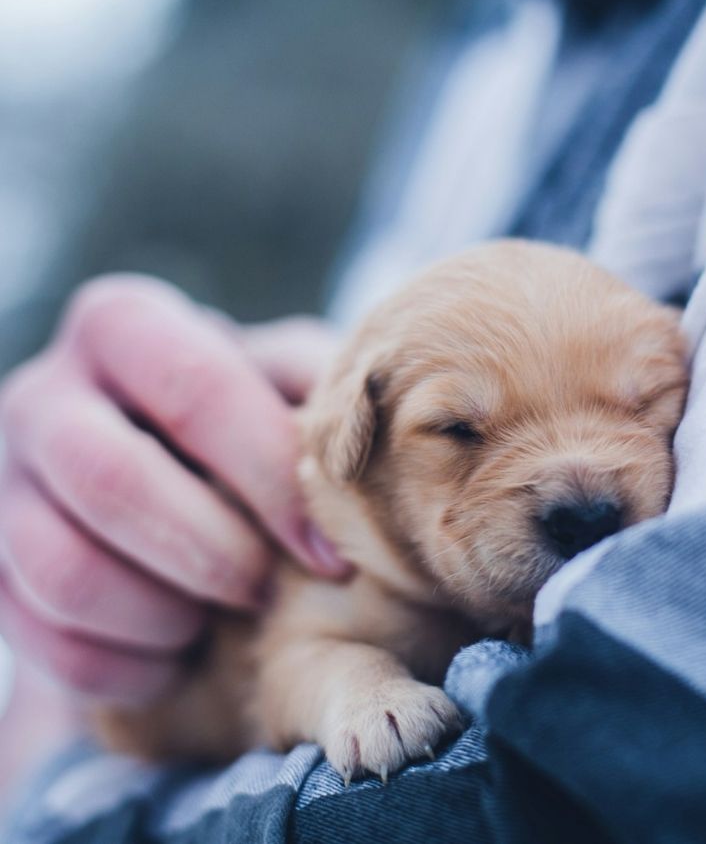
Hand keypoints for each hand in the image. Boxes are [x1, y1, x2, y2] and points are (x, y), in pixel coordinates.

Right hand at [0, 275, 348, 703]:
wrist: (153, 462)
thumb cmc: (238, 418)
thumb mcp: (279, 378)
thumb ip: (315, 386)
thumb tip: (382, 427)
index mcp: (124, 326)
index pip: (198, 390)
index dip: (272, 479)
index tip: (332, 554)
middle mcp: (44, 393)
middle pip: (110, 478)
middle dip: (210, 552)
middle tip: (264, 588)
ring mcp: (6, 482)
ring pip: (62, 568)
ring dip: (163, 613)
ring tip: (218, 616)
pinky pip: (44, 641)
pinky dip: (126, 666)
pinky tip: (178, 653)